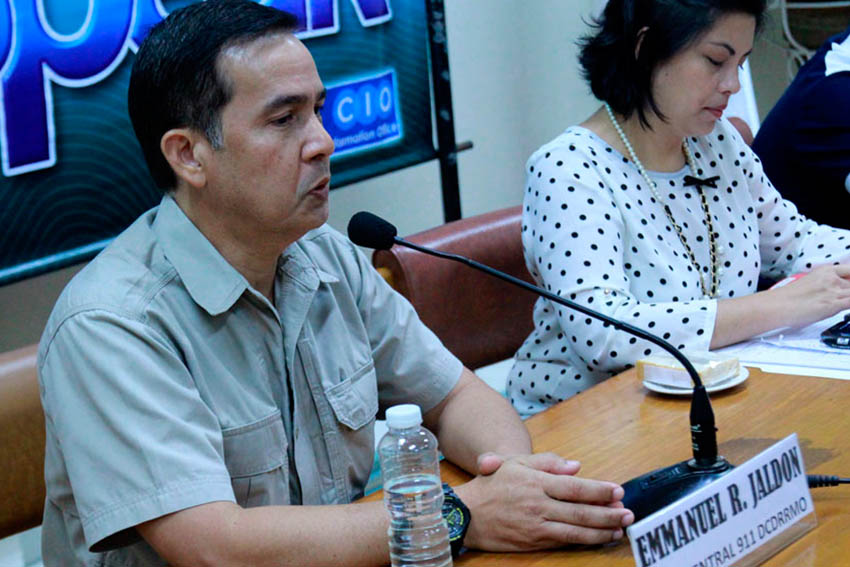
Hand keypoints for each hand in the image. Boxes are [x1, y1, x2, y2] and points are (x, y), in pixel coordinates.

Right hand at [456, 453, 633, 550]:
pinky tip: (598, 538)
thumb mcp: (515, 463)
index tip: (617, 490)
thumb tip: (576, 466)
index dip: (598, 490)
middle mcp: (538, 504)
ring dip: (601, 530)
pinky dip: (584, 541)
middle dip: (608, 513)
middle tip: (628, 513)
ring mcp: (536, 525)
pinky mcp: (533, 542)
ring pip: (576, 530)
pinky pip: (564, 541)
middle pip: (580, 510)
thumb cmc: (491, 484)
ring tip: (620, 528)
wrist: (465, 513)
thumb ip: (547, 462)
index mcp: (536, 482)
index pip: (574, 487)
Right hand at [769, 265, 849, 327]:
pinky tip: (843, 309)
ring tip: (833, 304)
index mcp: (825, 271)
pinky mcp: (834, 303)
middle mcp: (832, 278)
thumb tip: (832, 294)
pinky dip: (849, 305)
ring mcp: (834, 290)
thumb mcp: (809, 283)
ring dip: (847, 299)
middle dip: (848, 292)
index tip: (847, 284)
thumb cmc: (786, 299)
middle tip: (840, 298)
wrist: (777, 305)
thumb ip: (825, 285)